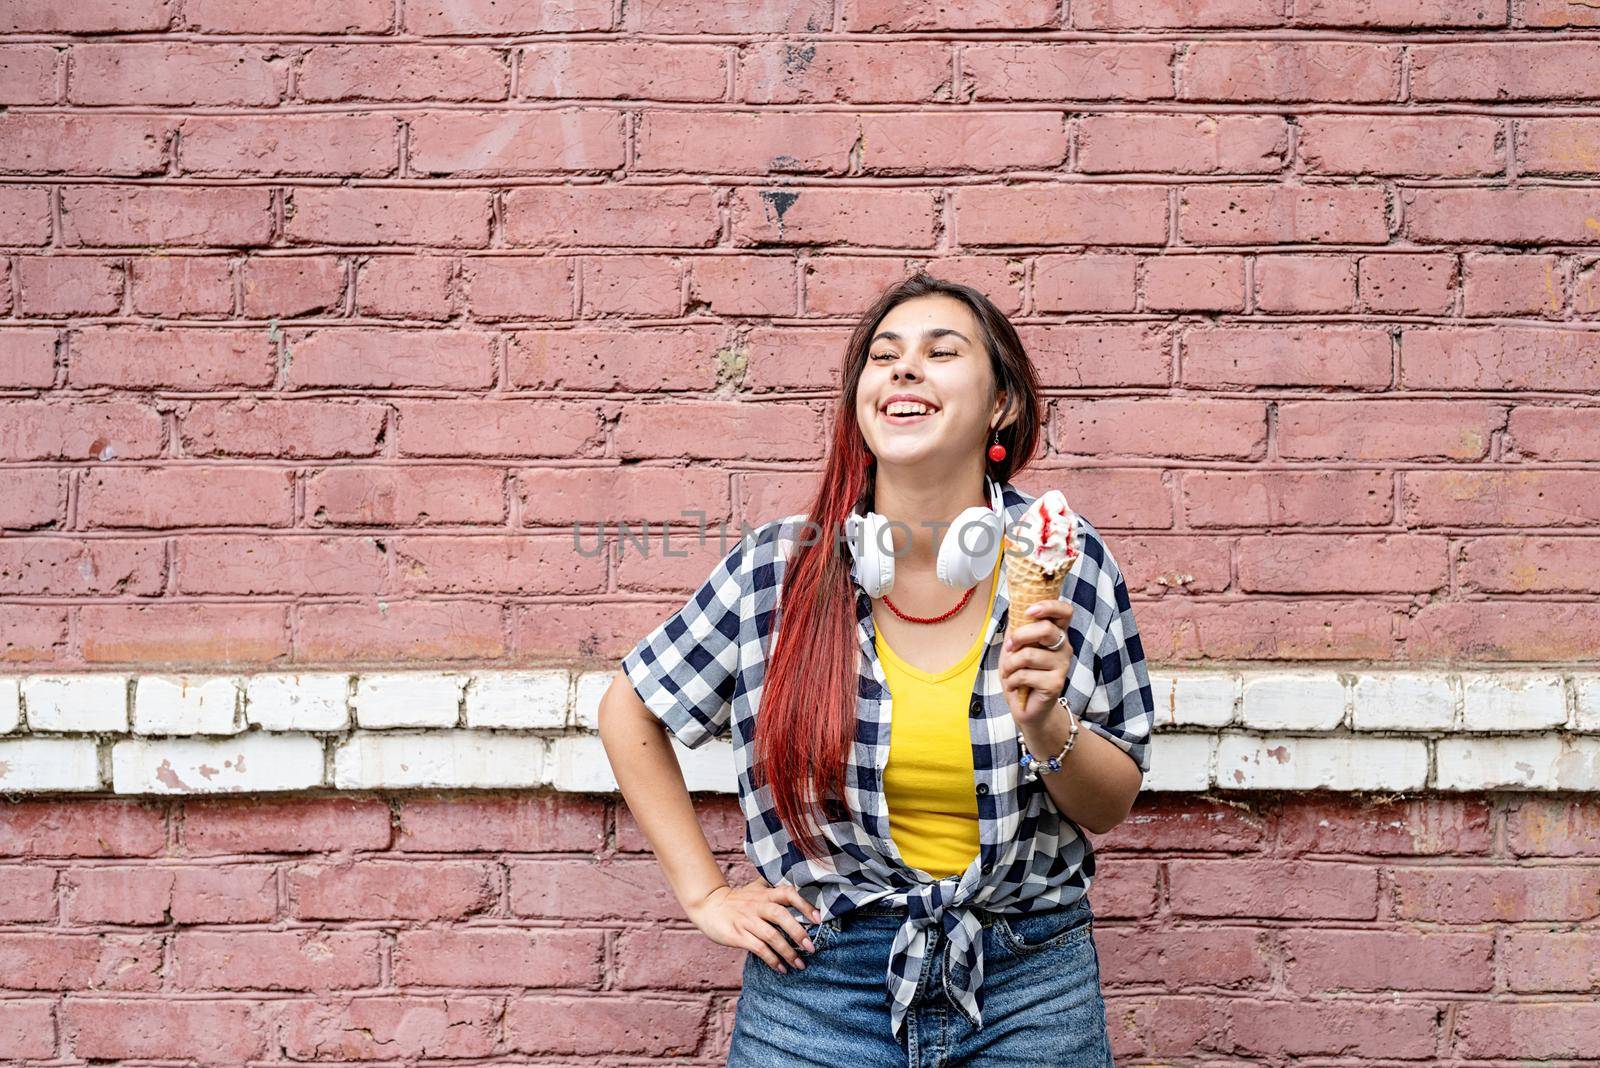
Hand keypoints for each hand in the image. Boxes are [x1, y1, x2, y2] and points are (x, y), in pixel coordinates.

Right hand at [685, 879, 821, 973]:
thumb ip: (773, 888)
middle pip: (781, 916)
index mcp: (765, 894)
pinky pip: (759, 949)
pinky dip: (772, 960)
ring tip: (800, 964)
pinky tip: (781, 968)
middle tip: (812, 948)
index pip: (788, 894)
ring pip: (771, 936)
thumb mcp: (754, 889)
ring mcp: (747, 921)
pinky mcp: (738, 935)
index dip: (804, 905)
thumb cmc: (736, 899)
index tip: (819, 919)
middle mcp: (757, 906)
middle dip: (799, 933)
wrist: (708, 906)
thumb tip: (799, 886)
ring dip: (788, 952)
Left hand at [1000, 599, 1074, 724]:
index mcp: (1056, 634)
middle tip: (1009, 647)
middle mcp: (1064, 647)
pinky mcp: (1055, 684)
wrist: (1027, 707)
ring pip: (1029, 654)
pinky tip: (1015, 685)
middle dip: (1019, 636)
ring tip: (1010, 672)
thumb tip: (1014, 604)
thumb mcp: (1016, 646)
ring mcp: (1062, 666)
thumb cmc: (1021, 674)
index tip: (1030, 610)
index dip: (1049, 606)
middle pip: (1045, 629)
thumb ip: (1018, 627)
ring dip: (1010, 664)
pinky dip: (1012, 680)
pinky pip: (1025, 674)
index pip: (1065, 611)